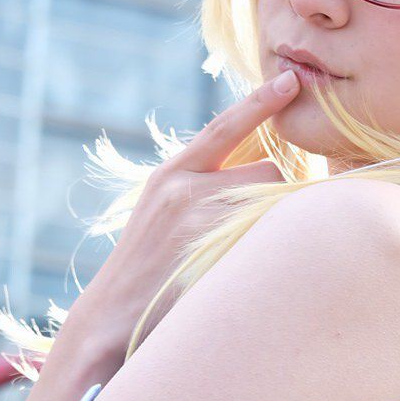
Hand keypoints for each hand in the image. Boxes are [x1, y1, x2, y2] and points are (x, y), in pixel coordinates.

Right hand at [63, 70, 301, 358]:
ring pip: (272, 202)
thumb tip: (256, 172)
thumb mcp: (161, 217)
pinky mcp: (215, 248)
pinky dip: (270, 248)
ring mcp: (202, 218)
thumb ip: (198, 190)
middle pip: (267, 170)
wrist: (110, 320)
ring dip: (274, 223)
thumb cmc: (145, 274)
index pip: (223, 128)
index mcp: (170, 176)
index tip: (289, 80)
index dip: (259, 103)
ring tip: (246, 254)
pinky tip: (248, 268)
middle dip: (275, 194)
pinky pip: (268, 234)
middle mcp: (185, 188)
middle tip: (263, 228)